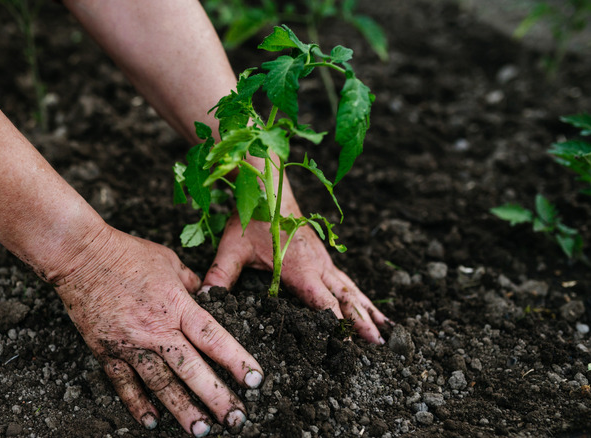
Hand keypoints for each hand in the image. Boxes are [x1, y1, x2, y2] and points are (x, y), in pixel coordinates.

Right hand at [55, 225, 262, 435]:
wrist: (80, 256)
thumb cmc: (127, 253)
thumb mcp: (168, 261)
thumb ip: (189, 283)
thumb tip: (205, 294)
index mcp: (176, 305)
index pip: (213, 338)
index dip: (236, 361)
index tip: (256, 381)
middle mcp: (156, 329)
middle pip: (192, 369)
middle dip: (216, 397)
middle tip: (236, 419)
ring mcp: (130, 343)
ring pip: (161, 384)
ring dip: (183, 410)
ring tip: (201, 431)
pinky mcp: (106, 351)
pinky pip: (124, 384)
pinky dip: (138, 405)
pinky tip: (152, 421)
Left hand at [202, 212, 388, 343]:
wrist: (271, 187)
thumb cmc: (253, 218)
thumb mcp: (232, 248)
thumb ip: (220, 275)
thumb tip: (204, 298)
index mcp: (299, 270)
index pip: (322, 302)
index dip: (335, 324)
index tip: (347, 344)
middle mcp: (318, 267)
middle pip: (345, 299)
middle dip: (361, 323)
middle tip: (378, 346)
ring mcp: (325, 262)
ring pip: (352, 291)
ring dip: (368, 312)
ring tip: (385, 334)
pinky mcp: (325, 258)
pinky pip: (347, 281)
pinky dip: (362, 297)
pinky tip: (372, 308)